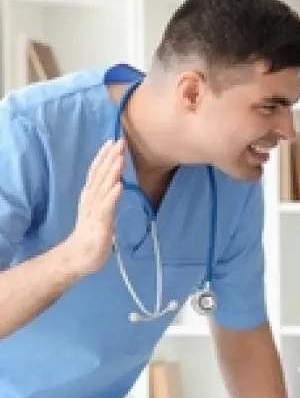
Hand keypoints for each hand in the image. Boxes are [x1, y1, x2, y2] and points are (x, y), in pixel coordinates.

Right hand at [64, 139, 124, 276]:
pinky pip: (106, 208)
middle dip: (111, 157)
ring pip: (103, 187)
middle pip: (100, 174)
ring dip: (112, 172)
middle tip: (121, 140)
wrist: (79, 257)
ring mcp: (95, 211)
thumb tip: (116, 185)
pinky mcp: (100, 224)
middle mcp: (91, 199)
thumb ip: (107, 198)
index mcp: (91, 195)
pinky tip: (120, 185)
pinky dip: (113, 196)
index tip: (114, 141)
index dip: (105, 156)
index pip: (98, 171)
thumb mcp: (102, 212)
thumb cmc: (92, 235)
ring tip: (120, 157)